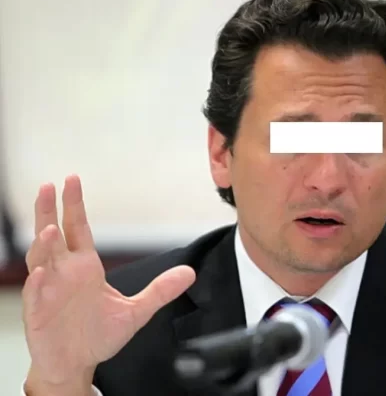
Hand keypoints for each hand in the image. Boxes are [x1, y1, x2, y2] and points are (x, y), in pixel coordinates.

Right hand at [22, 175, 195, 388]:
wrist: (77, 363)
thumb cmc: (99, 335)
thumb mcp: (136, 311)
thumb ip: (161, 290)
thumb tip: (190, 272)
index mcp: (85, 267)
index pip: (78, 228)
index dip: (74, 205)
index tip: (71, 181)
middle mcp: (64, 273)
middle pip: (54, 235)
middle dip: (49, 210)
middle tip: (48, 186)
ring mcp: (49, 291)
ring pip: (41, 260)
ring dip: (44, 245)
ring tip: (49, 229)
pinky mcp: (38, 313)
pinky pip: (36, 294)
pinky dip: (37, 283)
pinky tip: (41, 273)